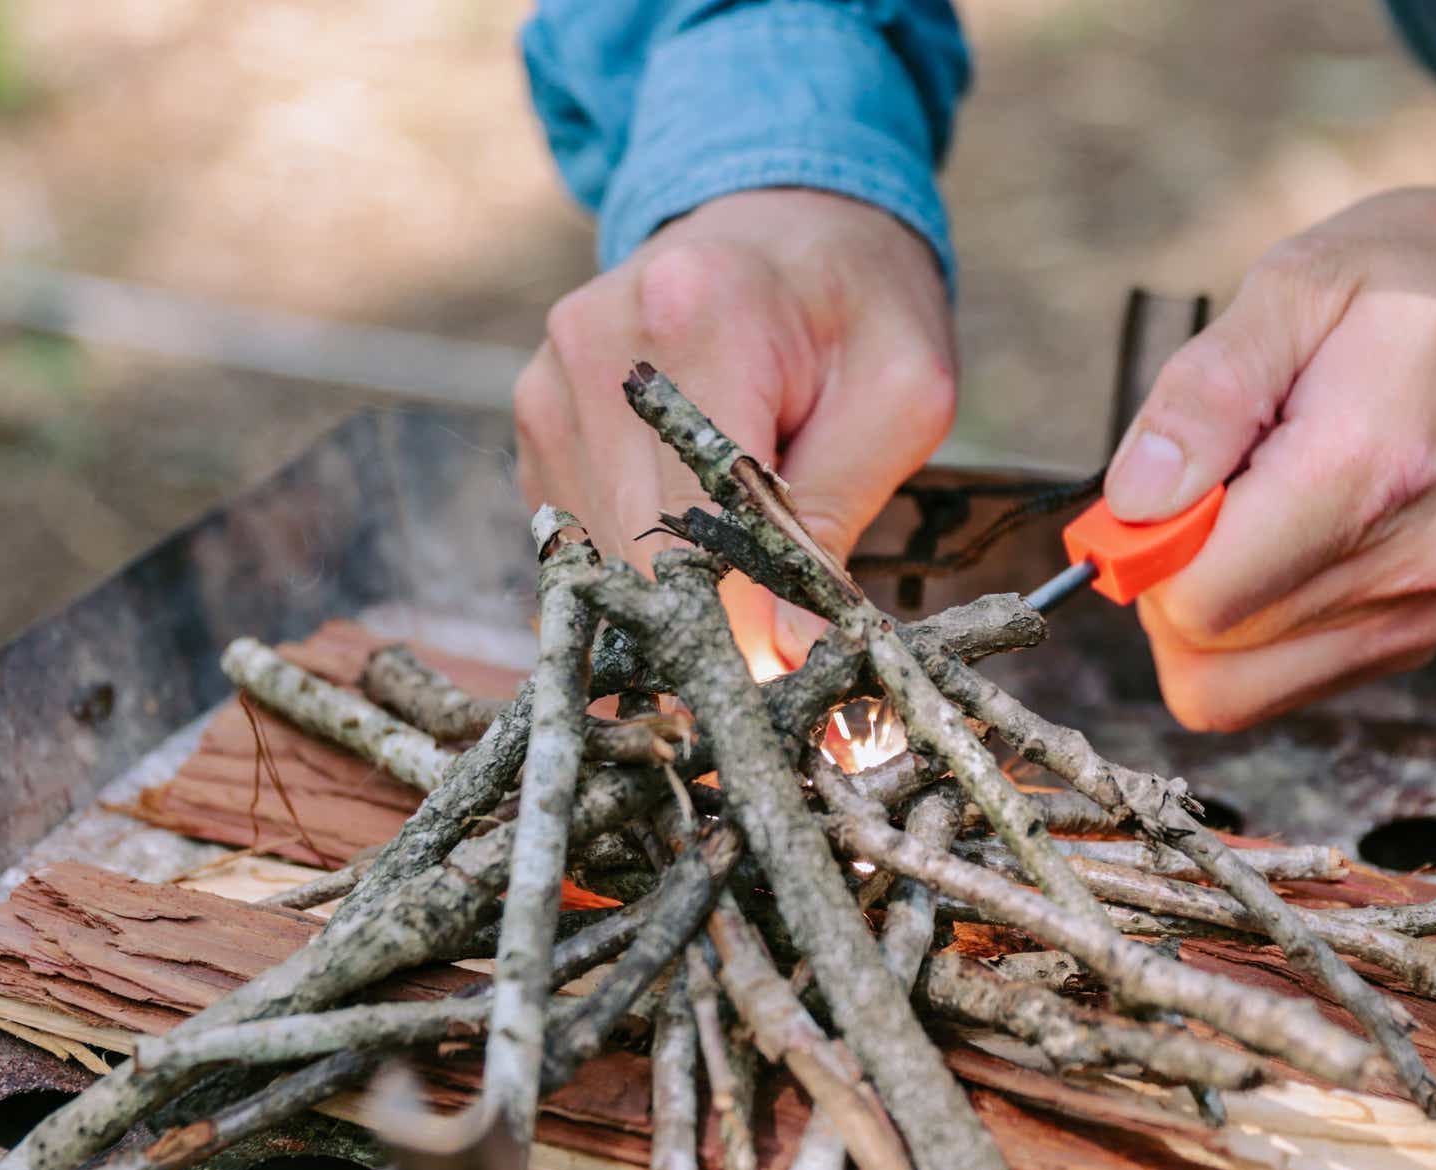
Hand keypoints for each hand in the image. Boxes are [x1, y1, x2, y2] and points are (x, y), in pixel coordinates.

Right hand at [515, 188, 956, 673]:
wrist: (787, 213)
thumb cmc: (859, 304)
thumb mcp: (901, 395)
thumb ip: (831, 520)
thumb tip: (779, 658)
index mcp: (696, 316)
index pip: (692, 520)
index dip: (736, 628)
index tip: (781, 691)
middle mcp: (594, 345)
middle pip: (633, 550)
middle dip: (706, 629)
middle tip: (776, 678)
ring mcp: (547, 380)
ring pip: (598, 557)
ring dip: (673, 599)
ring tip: (749, 592)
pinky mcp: (534, 417)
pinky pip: (580, 534)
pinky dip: (641, 563)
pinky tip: (701, 545)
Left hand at [1104, 179, 1435, 729]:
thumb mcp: (1308, 279)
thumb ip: (1207, 393)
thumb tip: (1132, 500)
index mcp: (1364, 473)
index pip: (1195, 598)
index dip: (1146, 543)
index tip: (1177, 474)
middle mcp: (1403, 572)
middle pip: (1203, 656)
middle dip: (1168, 581)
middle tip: (1211, 488)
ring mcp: (1423, 617)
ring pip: (1237, 690)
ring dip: (1209, 615)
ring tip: (1252, 513)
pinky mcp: (1427, 636)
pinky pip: (1289, 682)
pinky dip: (1256, 631)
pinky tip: (1290, 539)